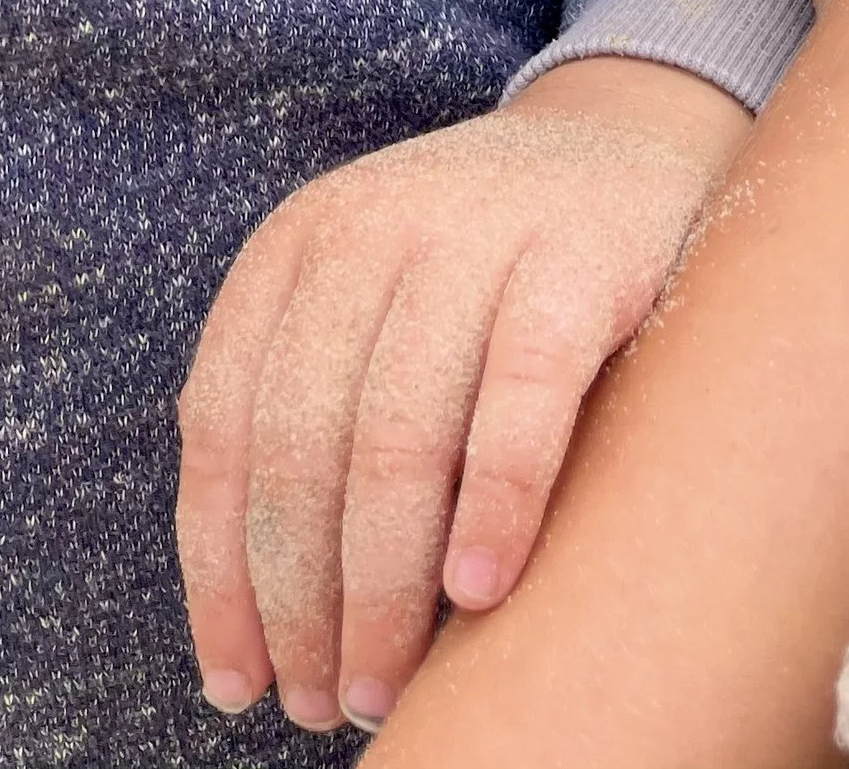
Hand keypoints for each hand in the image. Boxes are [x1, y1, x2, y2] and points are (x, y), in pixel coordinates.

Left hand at [177, 57, 749, 734]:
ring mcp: (479, 231)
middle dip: (303, 601)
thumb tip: (253, 630)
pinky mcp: (582, 257)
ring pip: (398, 435)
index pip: (222, 422)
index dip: (220, 569)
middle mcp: (374, 224)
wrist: (628, 146)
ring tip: (389, 680)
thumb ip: (309, 412)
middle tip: (328, 702)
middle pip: (302, 444)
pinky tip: (478, 591)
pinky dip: (495, 502)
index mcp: (298, 242)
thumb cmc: (483, 272)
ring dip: (384, 586)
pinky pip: (524, 397)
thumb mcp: (370, 304)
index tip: (238, 680)